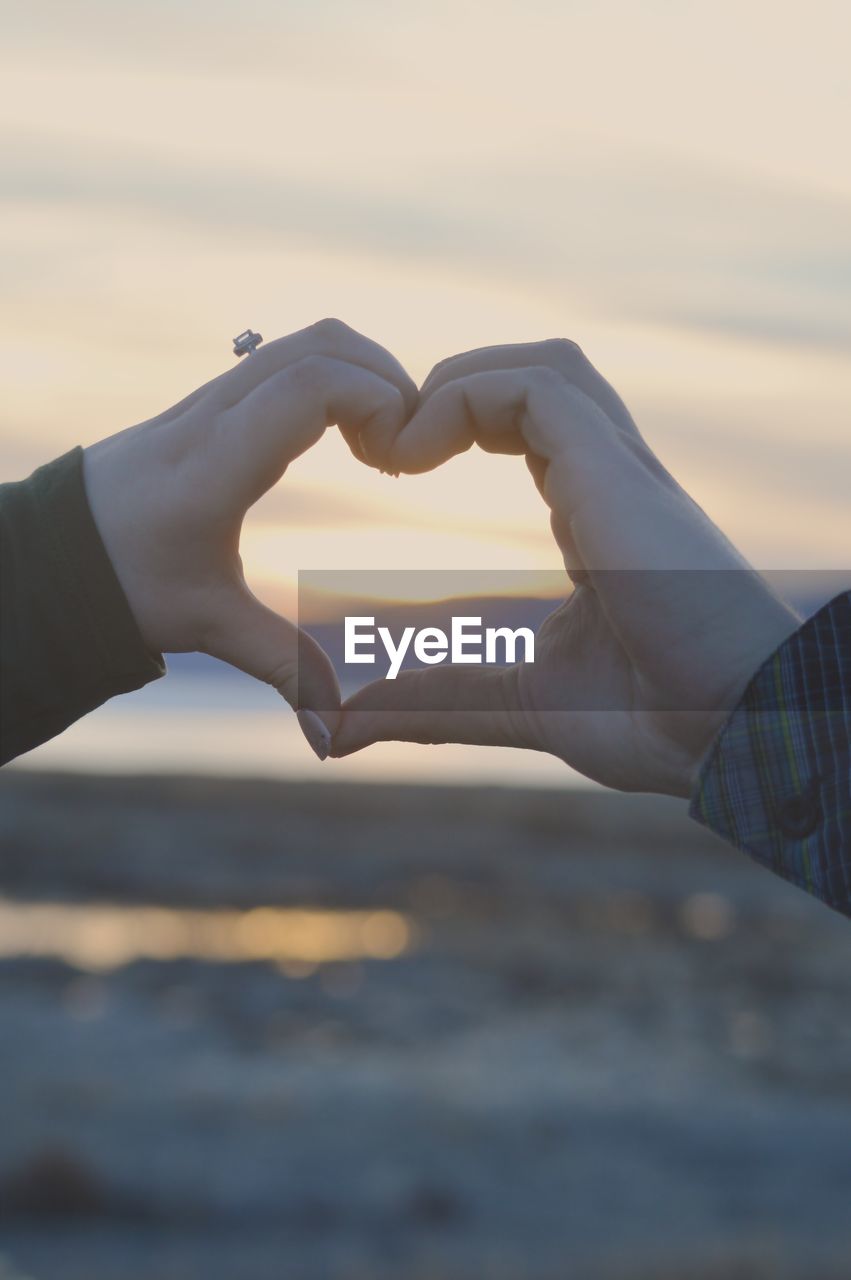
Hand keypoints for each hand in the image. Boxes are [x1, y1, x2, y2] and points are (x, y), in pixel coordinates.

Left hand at [83, 319, 416, 755]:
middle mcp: (214, 415)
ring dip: (362, 373)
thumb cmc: (125, 585)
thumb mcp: (207, 625)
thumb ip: (282, 666)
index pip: (311, 384)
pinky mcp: (212, 400)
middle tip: (406, 448)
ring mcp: (210, 398)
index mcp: (215, 465)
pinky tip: (348, 435)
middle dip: (386, 381)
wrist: (55, 550)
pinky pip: (288, 357)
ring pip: (306, 341)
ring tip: (383, 442)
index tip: (399, 457)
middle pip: (321, 345)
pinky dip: (335, 377)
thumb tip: (336, 732)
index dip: (377, 400)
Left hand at [332, 340, 799, 795]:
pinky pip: (539, 388)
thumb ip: (433, 701)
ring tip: (403, 442)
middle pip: (536, 376)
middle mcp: (609, 479)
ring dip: (460, 381)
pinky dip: (467, 396)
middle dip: (452, 389)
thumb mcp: (513, 704)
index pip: (528, 426)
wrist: (731, 729)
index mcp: (593, 516)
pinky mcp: (614, 469)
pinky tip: (418, 454)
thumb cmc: (653, 721)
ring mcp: (618, 468)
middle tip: (387, 444)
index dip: (456, 424)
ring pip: (542, 365)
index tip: (397, 468)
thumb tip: (345, 727)